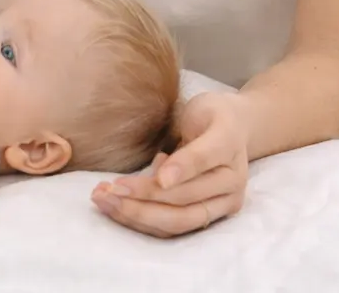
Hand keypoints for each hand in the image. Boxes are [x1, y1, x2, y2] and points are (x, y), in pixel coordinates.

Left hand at [91, 91, 248, 237]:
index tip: (151, 173)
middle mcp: (230, 188)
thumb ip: (189, 141)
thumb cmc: (212, 115)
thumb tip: (163, 174)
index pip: (201, 162)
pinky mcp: (205, 217)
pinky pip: (172, 227)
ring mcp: (220, 208)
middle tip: (107, 191)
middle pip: (185, 204)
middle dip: (143, 201)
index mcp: (228, 151)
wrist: (236, 129)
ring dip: (137, 216)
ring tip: (103, 200)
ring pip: (177, 222)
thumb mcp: (204, 110)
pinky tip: (116, 207)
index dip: (178, 169)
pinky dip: (142, 221)